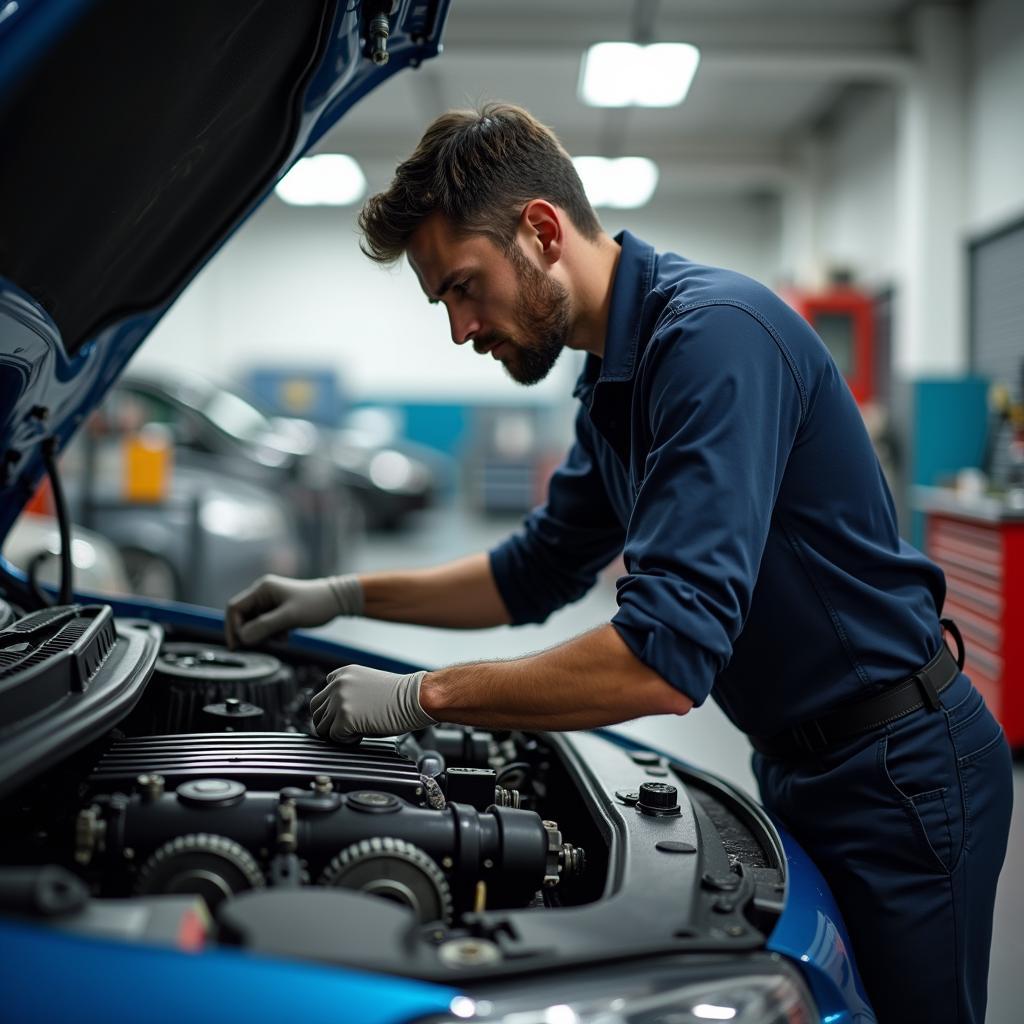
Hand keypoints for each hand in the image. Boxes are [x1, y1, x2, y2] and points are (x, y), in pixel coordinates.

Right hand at [225, 573, 362, 648]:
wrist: (337, 600)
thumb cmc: (316, 605)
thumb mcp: (290, 617)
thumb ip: (265, 626)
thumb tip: (242, 637)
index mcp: (262, 589)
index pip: (235, 608)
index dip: (233, 628)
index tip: (239, 646)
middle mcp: (263, 593)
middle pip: (242, 617)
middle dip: (250, 633)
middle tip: (264, 644)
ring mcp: (271, 602)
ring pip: (254, 623)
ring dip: (263, 635)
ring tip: (281, 638)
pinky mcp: (278, 610)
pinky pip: (265, 625)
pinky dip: (272, 634)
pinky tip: (286, 636)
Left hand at [310, 665, 434, 742]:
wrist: (416, 698)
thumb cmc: (401, 695)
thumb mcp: (369, 685)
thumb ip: (349, 694)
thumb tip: (337, 715)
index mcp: (344, 673)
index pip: (322, 694)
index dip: (331, 709)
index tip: (341, 716)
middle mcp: (338, 684)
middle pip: (316, 710)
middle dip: (328, 722)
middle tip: (345, 729)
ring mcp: (339, 701)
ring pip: (321, 726)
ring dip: (336, 732)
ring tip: (356, 731)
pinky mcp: (344, 718)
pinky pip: (334, 737)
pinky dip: (346, 741)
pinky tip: (360, 735)